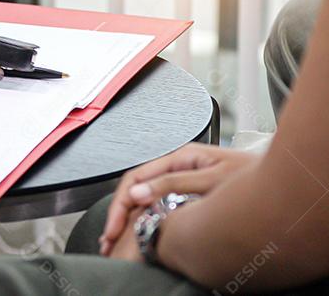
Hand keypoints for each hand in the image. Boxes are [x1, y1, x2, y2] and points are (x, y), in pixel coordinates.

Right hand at [100, 143, 257, 255]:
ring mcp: (184, 181)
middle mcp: (179, 167)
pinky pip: (160, 206)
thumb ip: (173, 183)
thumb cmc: (257, 175)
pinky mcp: (191, 196)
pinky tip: (140, 232)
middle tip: (110, 238)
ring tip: (118, 240)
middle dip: (120, 214)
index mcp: (181, 157)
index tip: (115, 226)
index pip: (137, 177)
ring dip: (129, 219)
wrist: (286, 184)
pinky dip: (145, 220)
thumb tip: (139, 191)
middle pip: (137, 189)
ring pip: (146, 198)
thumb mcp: (213, 177)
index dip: (122, 204)